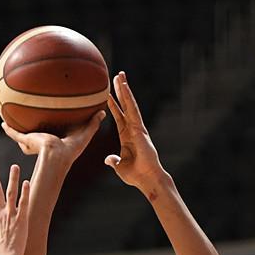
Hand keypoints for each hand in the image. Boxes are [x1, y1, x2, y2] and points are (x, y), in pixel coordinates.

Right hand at [2, 110, 105, 165]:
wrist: (56, 155)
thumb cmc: (71, 149)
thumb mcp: (85, 134)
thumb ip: (93, 123)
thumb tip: (103, 111)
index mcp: (57, 141)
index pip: (54, 133)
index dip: (54, 128)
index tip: (53, 120)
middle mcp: (44, 142)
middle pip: (37, 134)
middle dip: (34, 128)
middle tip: (32, 119)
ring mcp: (34, 142)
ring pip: (24, 134)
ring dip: (18, 127)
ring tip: (12, 118)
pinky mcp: (26, 141)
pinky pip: (14, 134)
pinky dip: (8, 129)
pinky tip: (2, 122)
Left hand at [105, 71, 163, 190]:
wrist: (146, 178)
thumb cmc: (135, 175)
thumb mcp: (120, 167)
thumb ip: (114, 161)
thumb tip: (107, 159)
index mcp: (126, 137)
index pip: (119, 117)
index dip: (114, 106)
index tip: (108, 96)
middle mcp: (132, 129)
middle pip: (125, 106)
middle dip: (120, 92)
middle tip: (116, 77)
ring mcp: (137, 127)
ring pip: (129, 104)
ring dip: (124, 90)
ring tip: (120, 75)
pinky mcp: (140, 128)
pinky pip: (132, 110)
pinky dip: (128, 98)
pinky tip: (124, 88)